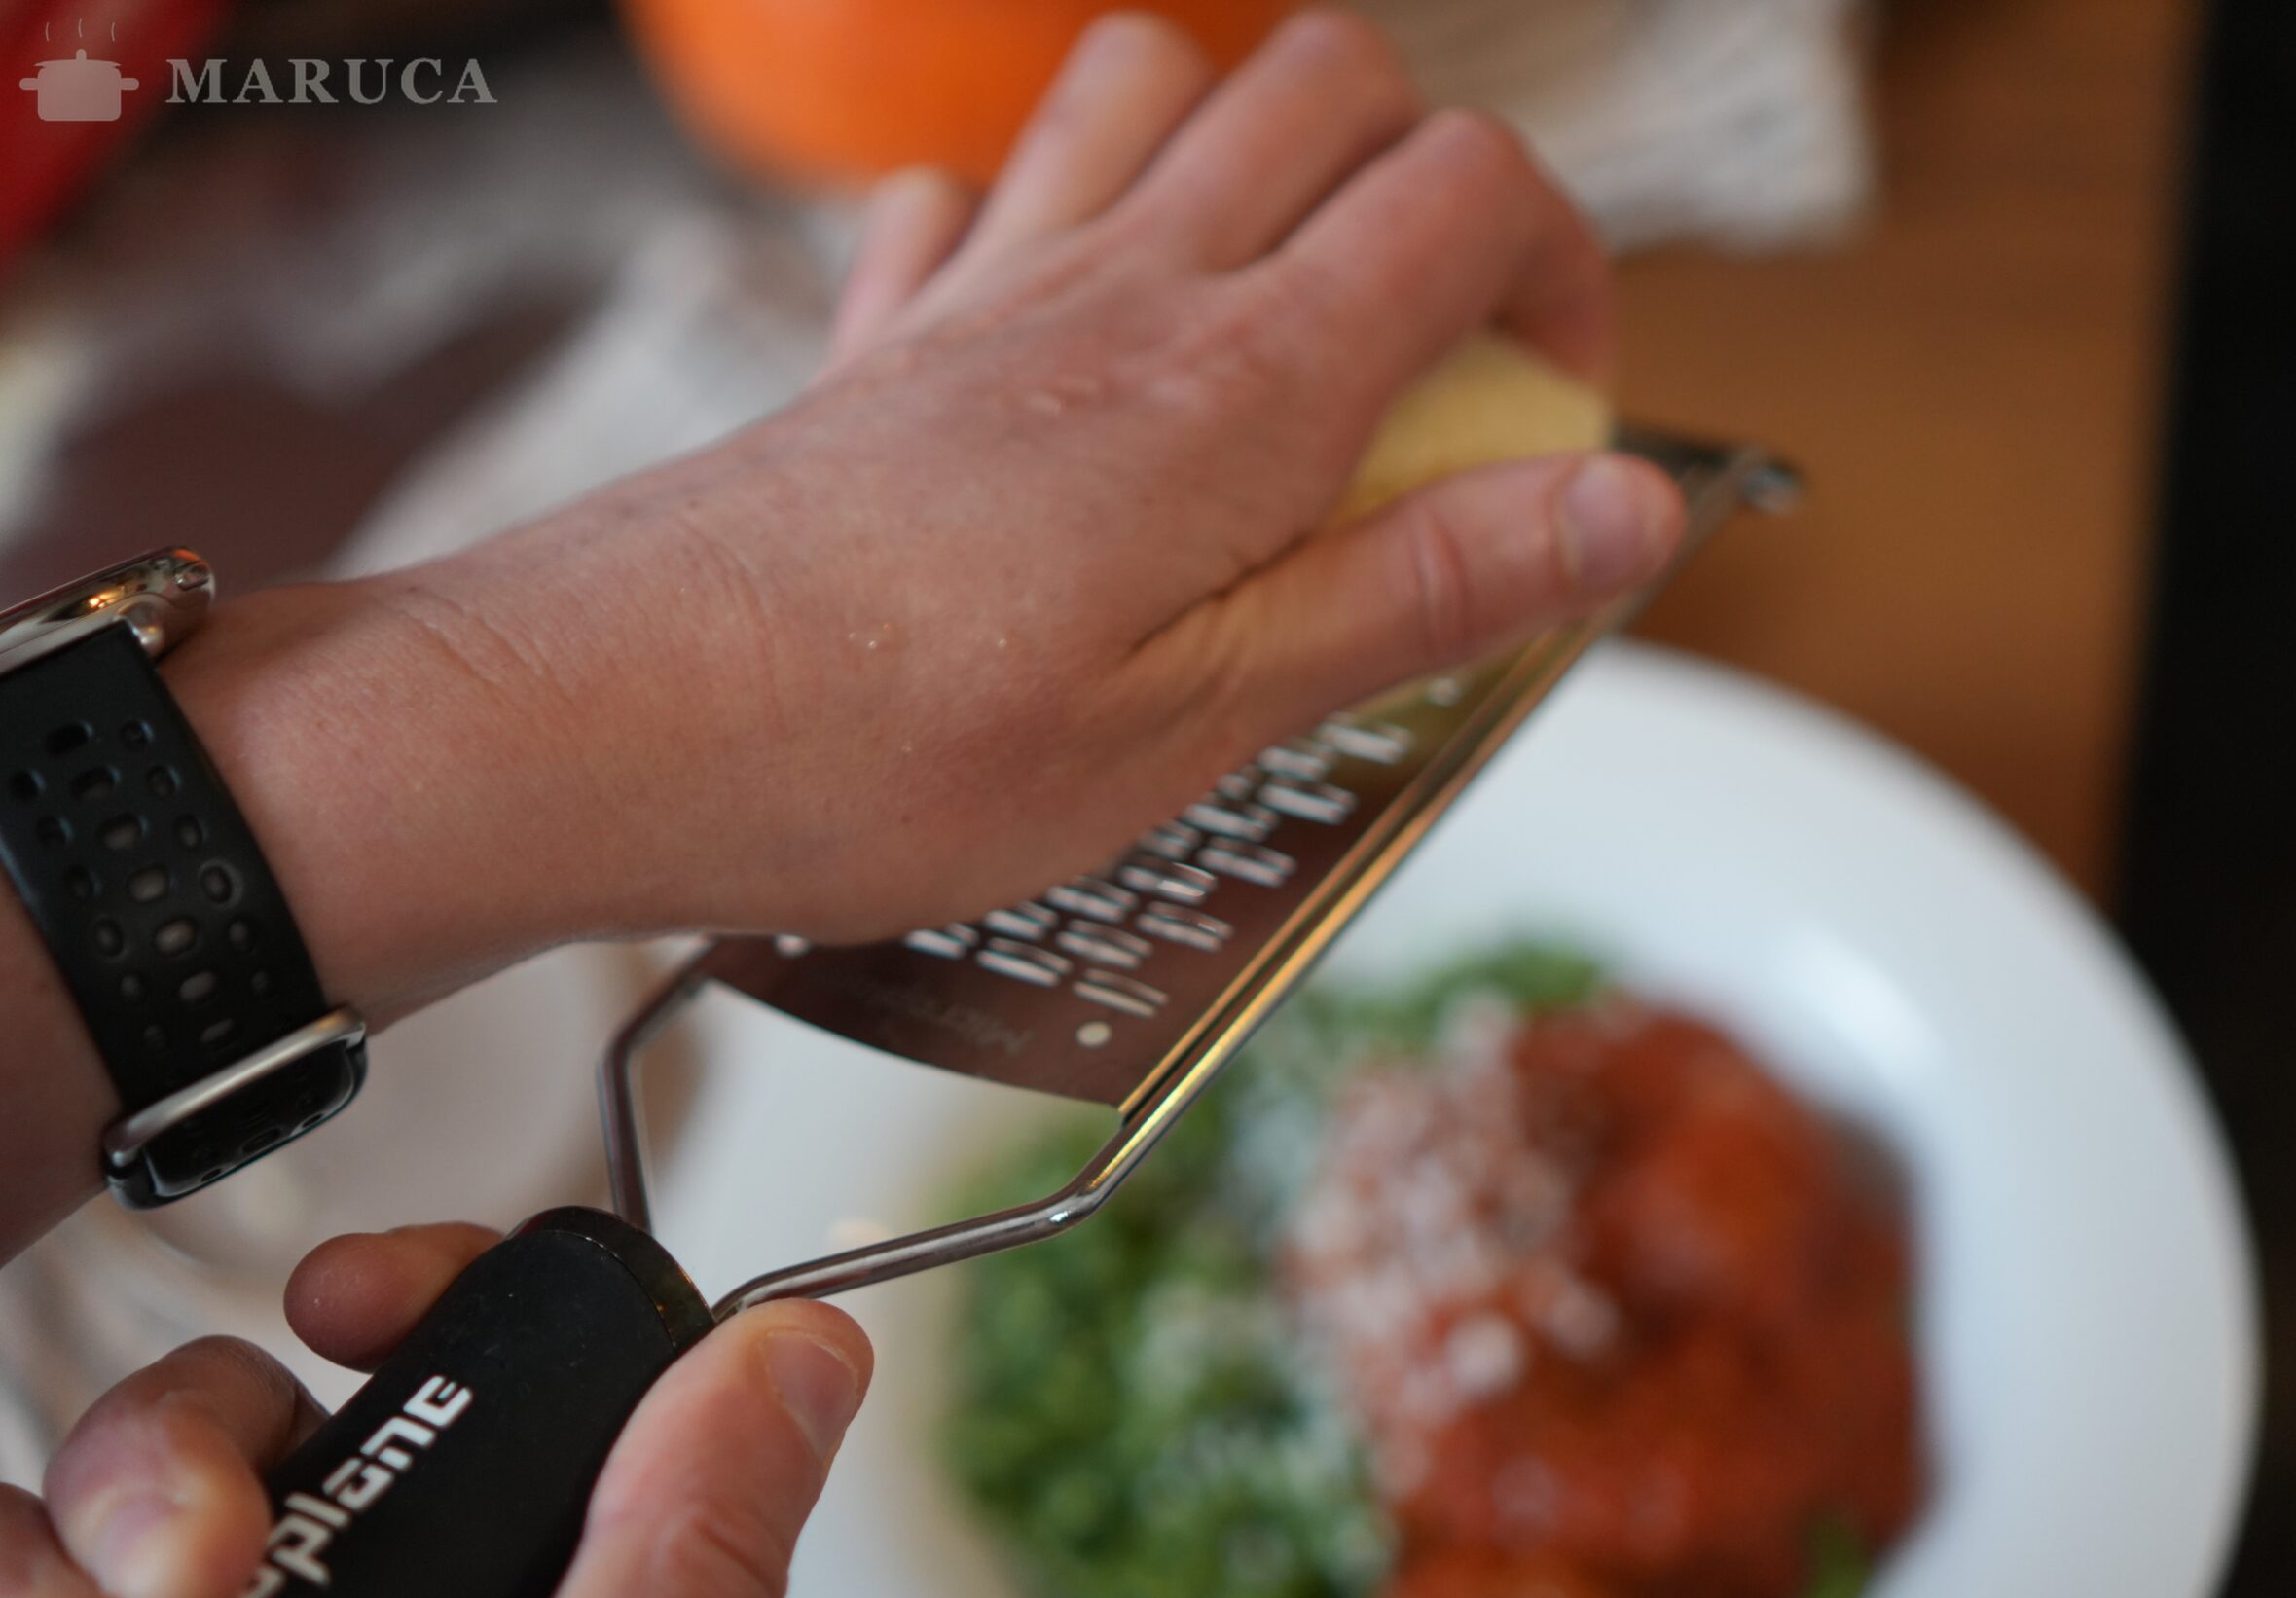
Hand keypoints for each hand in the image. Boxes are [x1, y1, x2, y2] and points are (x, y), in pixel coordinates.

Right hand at [0, 1227, 870, 1597]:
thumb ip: (689, 1572)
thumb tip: (803, 1353)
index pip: (492, 1386)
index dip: (430, 1295)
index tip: (353, 1295)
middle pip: (263, 1407)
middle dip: (204, 1430)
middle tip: (209, 1547)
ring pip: (117, 1480)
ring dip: (103, 1515)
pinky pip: (2, 1563)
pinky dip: (11, 1575)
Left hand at [165, 7, 1679, 1011]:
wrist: (599, 725)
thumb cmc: (890, 757)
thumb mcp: (1205, 723)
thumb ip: (1420, 590)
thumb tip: (1630, 505)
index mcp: (1237, 386)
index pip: (1470, 198)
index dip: (1563, 279)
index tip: (1553, 417)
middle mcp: (1121, 287)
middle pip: (1334, 83)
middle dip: (1431, 182)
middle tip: (1431, 363)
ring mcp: (989, 291)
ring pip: (1157, 78)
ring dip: (1250, 153)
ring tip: (1272, 317)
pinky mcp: (884, 336)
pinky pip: (976, 189)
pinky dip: (1051, 213)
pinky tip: (1062, 326)